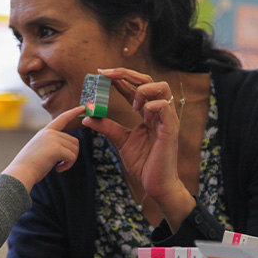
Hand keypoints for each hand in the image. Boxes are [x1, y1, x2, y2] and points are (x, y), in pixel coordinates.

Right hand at [3, 105, 84, 191]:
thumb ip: (53, 144)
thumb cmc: (30, 166)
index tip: (83, 107)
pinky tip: (58, 169)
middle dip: (71, 155)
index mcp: (45, 132)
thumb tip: (70, 148)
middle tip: (61, 165)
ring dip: (70, 161)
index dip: (73, 112)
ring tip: (58, 167)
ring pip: (74, 149)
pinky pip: (72, 157)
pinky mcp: (56, 148)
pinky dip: (68, 165)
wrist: (21, 173)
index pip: (62, 118)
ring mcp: (53, 139)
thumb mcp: (41, 149)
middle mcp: (49, 132)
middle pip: (74, 141)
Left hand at [82, 68, 193, 228]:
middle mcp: (159, 111)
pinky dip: (151, 105)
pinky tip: (141, 115)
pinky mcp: (171, 129)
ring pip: (162, 87)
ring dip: (142, 89)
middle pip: (148, 80)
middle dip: (126, 73)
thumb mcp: (120, 140)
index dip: (119, 78)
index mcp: (148, 113)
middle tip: (106, 74)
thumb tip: (86, 116)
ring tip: (131, 103)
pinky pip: (164, 107)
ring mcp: (167, 119)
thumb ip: (107, 126)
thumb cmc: (143, 163)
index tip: (100, 73)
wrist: (155, 184)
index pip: (135, 87)